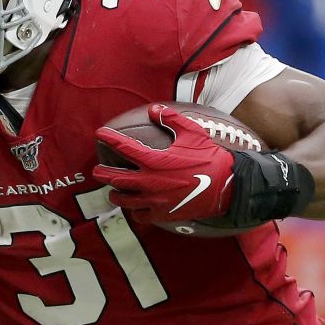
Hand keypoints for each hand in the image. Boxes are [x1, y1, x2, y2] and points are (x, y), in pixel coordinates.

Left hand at [92, 104, 235, 222]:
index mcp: (154, 160)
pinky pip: (140, 216)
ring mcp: (155, 200)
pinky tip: (134, 208)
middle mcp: (150, 182)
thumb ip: (170, 119)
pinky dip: (134, 212)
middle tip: (97, 171)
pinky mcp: (163, 214)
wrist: (228, 185)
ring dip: (115, 194)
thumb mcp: (192, 133)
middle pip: (116, 179)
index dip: (109, 139)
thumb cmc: (209, 157)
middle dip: (103, 174)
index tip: (100, 134)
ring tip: (112, 191)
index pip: (124, 147)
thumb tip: (154, 109)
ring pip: (125, 200)